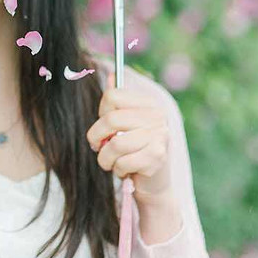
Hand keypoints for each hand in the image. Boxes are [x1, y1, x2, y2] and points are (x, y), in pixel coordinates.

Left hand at [85, 69, 172, 203]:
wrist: (153, 183)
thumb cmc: (133, 150)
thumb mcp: (124, 125)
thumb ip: (117, 101)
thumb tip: (110, 74)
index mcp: (148, 103)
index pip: (112, 96)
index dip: (101, 113)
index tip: (105, 127)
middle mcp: (157, 115)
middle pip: (110, 119)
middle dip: (96, 138)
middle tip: (98, 147)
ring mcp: (160, 135)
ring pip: (115, 144)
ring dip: (105, 159)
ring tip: (111, 162)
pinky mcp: (158, 156)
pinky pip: (123, 162)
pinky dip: (118, 170)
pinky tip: (125, 170)